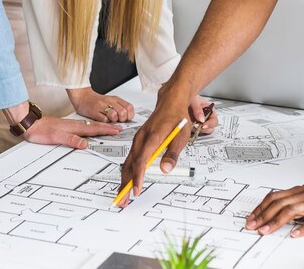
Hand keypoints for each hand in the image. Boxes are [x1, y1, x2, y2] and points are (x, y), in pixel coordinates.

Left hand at [24, 115, 121, 148]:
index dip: (106, 130)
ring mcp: (71, 125)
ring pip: (90, 126)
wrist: (31, 124)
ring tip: (110, 128)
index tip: (117, 130)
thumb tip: (85, 143)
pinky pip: (84, 128)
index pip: (94, 129)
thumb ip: (71, 140)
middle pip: (95, 126)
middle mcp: (74, 125)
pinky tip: (91, 130)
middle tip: (119, 128)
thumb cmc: (42, 130)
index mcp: (74, 127)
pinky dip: (92, 128)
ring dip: (101, 127)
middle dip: (108, 127)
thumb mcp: (56, 137)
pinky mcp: (67, 127)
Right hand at [67, 86, 134, 122]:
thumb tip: (128, 117)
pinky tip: (103, 121)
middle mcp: (110, 101)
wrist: (82, 96)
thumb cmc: (97, 101)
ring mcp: (102, 106)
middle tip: (118, 121)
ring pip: (114, 115)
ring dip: (114, 121)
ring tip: (111, 121)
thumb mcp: (111, 101)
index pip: (129, 107)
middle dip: (122, 119)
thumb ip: (119, 107)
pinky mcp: (94, 111)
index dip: (130, 115)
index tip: (127, 119)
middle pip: (123, 112)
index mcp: (115, 99)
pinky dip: (105, 123)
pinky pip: (103, 120)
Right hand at [118, 84, 191, 205]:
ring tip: (123, 194)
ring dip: (124, 179)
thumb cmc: (177, 118)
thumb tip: (165, 169)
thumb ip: (173, 153)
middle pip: (129, 164)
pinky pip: (130, 157)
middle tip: (122, 201)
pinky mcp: (139, 140)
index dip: (138, 177)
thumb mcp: (181, 136)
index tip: (136, 191)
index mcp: (152, 137)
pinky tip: (127, 179)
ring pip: (128, 161)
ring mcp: (138, 138)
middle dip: (125, 183)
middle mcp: (141, 138)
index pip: (141, 161)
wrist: (171, 102)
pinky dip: (127, 170)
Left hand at [188, 94, 217, 134]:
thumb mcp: (194, 100)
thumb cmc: (191, 97)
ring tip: (192, 125)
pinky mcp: (195, 125)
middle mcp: (207, 117)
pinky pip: (196, 131)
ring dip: (199, 130)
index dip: (210, 124)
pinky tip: (189, 125)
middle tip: (198, 127)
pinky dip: (193, 130)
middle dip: (205, 129)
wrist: (182, 98)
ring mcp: (201, 122)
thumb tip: (201, 119)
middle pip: (211, 127)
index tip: (203, 125)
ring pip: (204, 131)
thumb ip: (198, 108)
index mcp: (210, 109)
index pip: (214, 120)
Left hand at [245, 182, 303, 236]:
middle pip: (279, 203)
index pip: (274, 197)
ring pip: (292, 210)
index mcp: (298, 190)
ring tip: (266, 230)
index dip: (261, 207)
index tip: (251, 217)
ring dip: (276, 221)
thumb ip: (292, 201)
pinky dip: (303, 227)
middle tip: (253, 225)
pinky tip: (294, 234)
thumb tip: (273, 210)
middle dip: (263, 215)